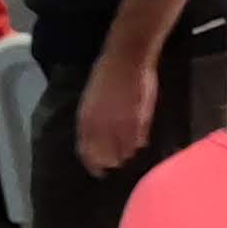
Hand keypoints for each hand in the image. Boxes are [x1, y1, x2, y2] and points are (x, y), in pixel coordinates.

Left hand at [75, 56, 158, 172]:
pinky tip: (139, 137)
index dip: (93, 164)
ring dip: (127, 153)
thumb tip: (94, 140)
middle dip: (112, 161)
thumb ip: (92, 121)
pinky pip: (139, 142)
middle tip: (117, 161)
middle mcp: (102, 127)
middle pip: (107, 159)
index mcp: (86, 120)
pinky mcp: (140, 122)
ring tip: (129, 148)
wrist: (128, 57)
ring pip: (125, 153)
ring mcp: (122, 125)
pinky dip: (139, 142)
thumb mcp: (91, 99)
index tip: (98, 170)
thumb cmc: (107, 73)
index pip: (87, 153)